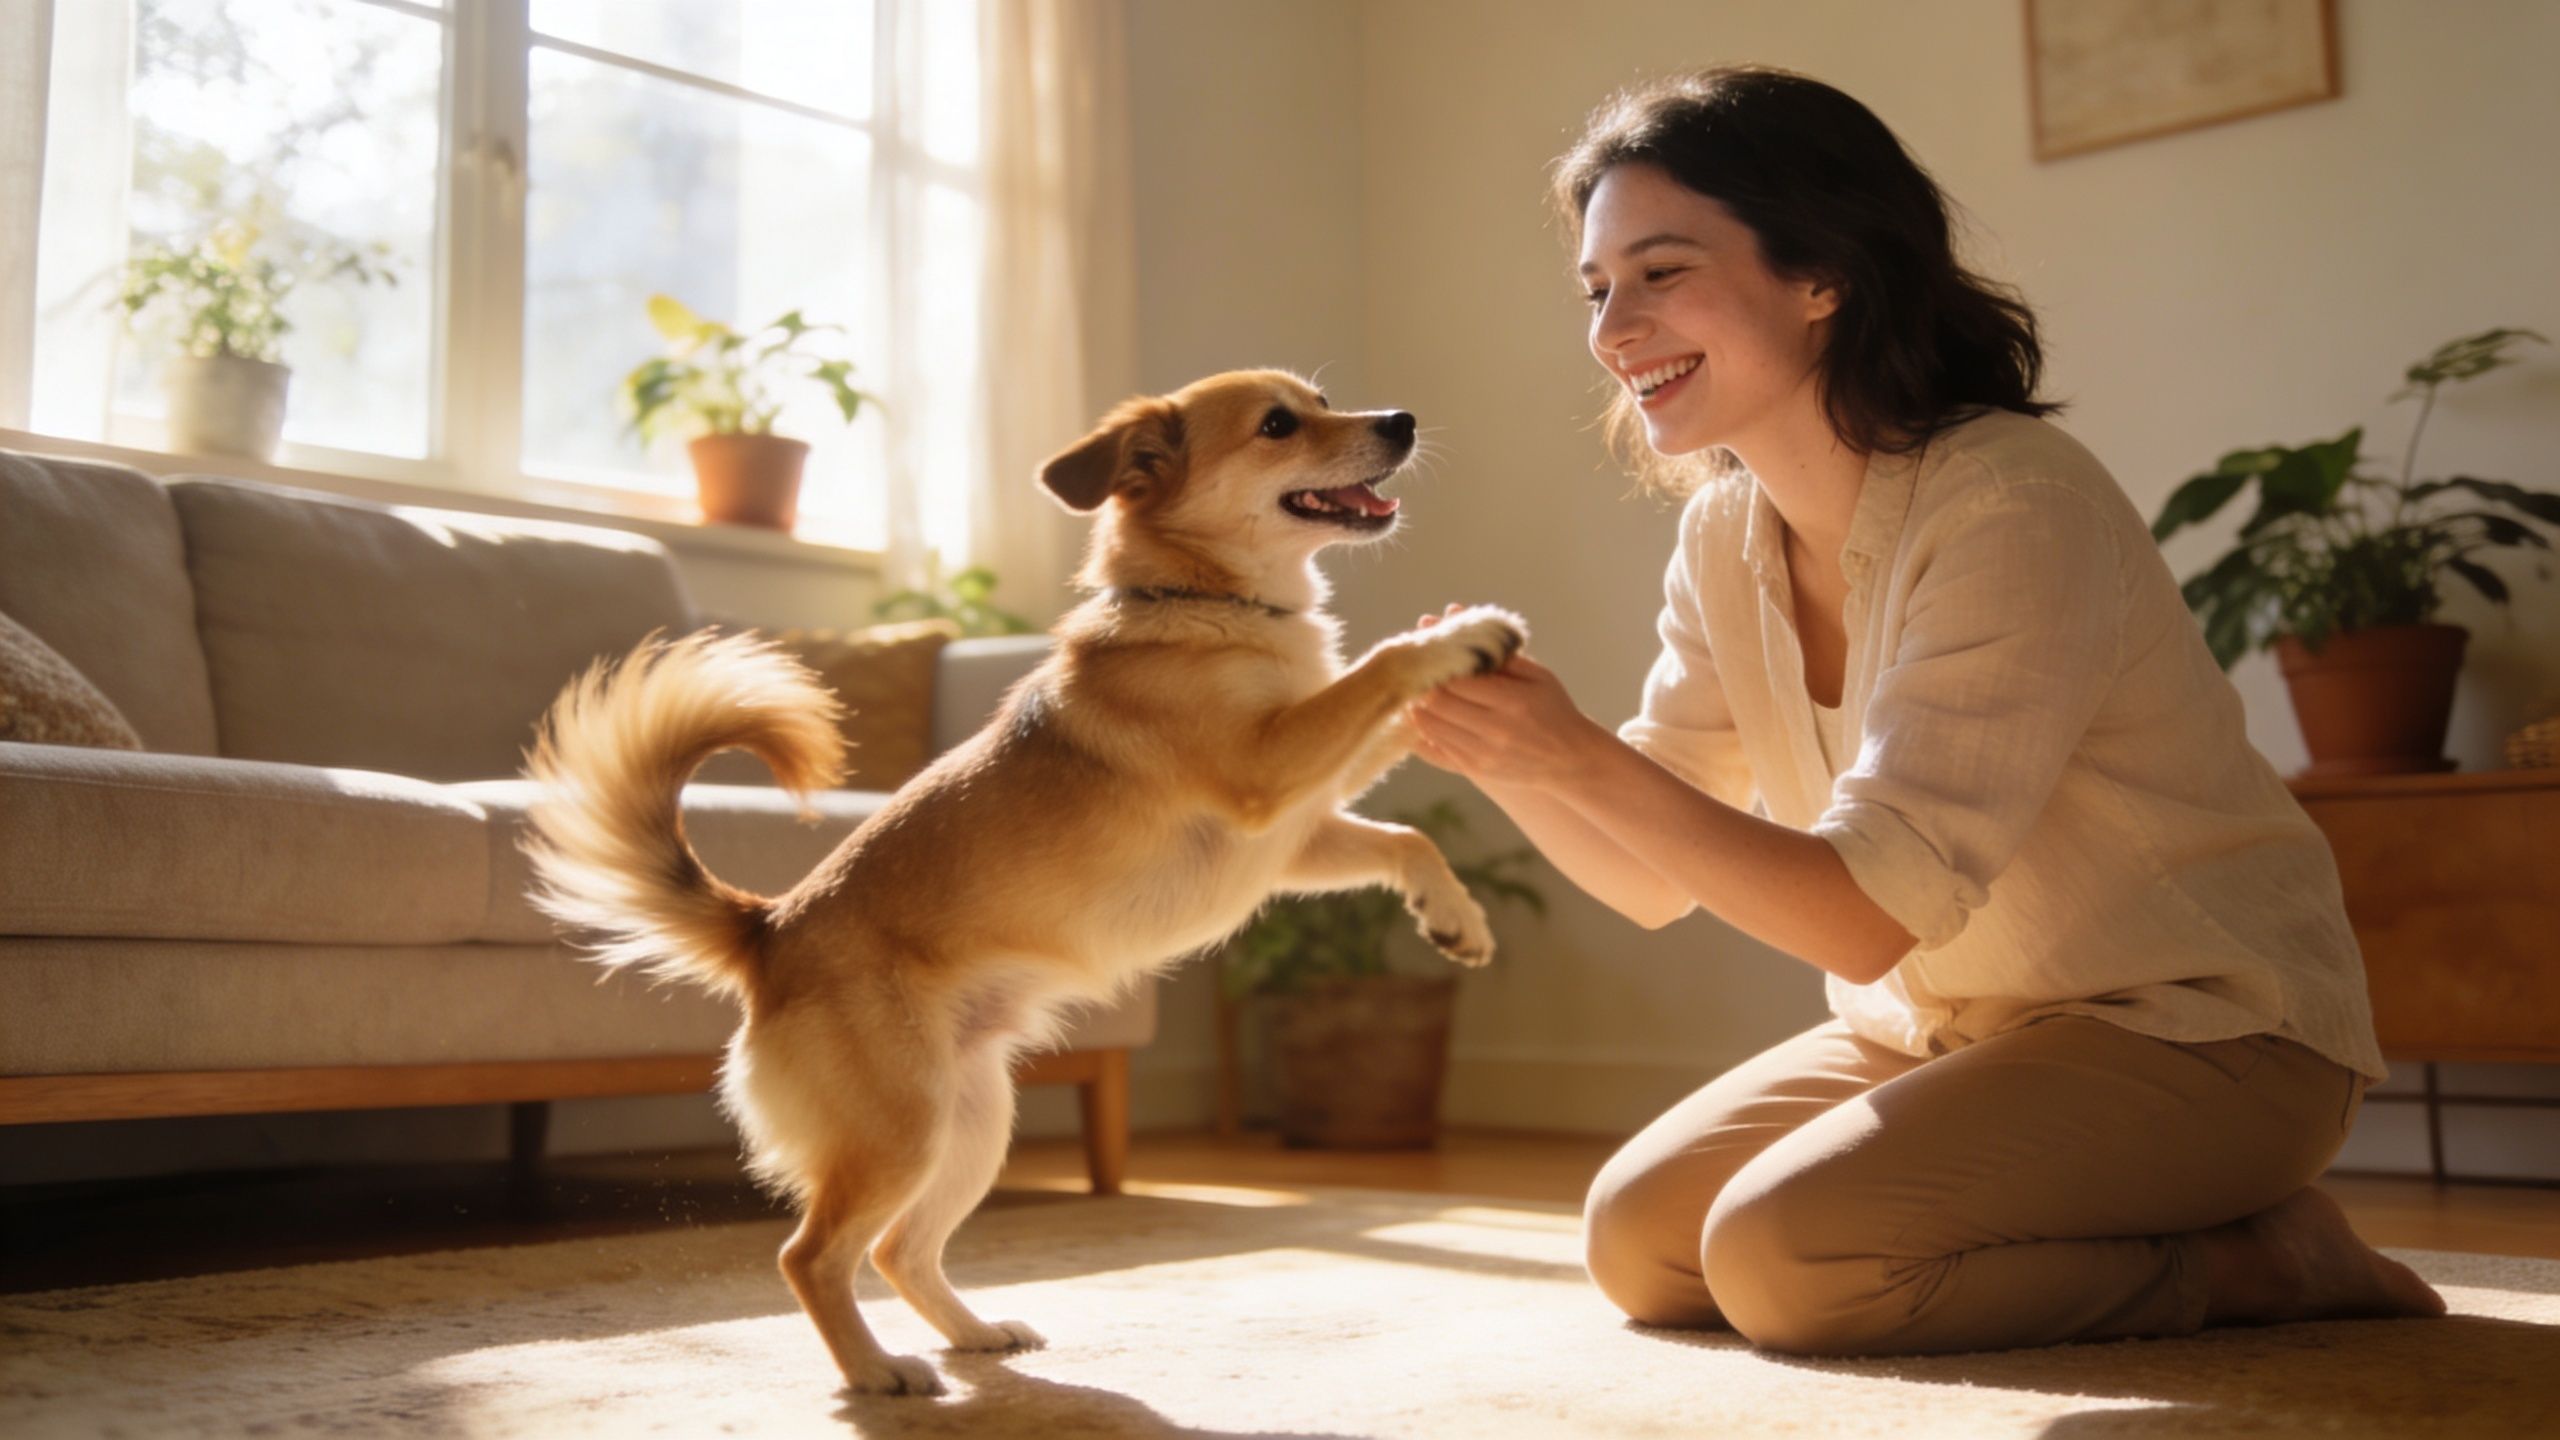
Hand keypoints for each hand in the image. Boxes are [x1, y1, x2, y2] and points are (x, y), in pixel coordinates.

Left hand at [1408, 604, 1603, 791]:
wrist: (1571, 761)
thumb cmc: (1553, 709)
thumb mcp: (1537, 675)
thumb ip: (1498, 652)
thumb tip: (1455, 617)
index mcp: (1512, 700)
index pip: (1456, 680)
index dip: (1435, 666)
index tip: (1428, 655)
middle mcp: (1496, 730)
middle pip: (1437, 703)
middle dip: (1421, 685)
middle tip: (1415, 672)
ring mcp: (1484, 754)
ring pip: (1430, 726)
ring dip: (1417, 707)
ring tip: (1417, 691)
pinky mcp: (1475, 771)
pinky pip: (1435, 748)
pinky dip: (1424, 730)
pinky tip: (1425, 716)